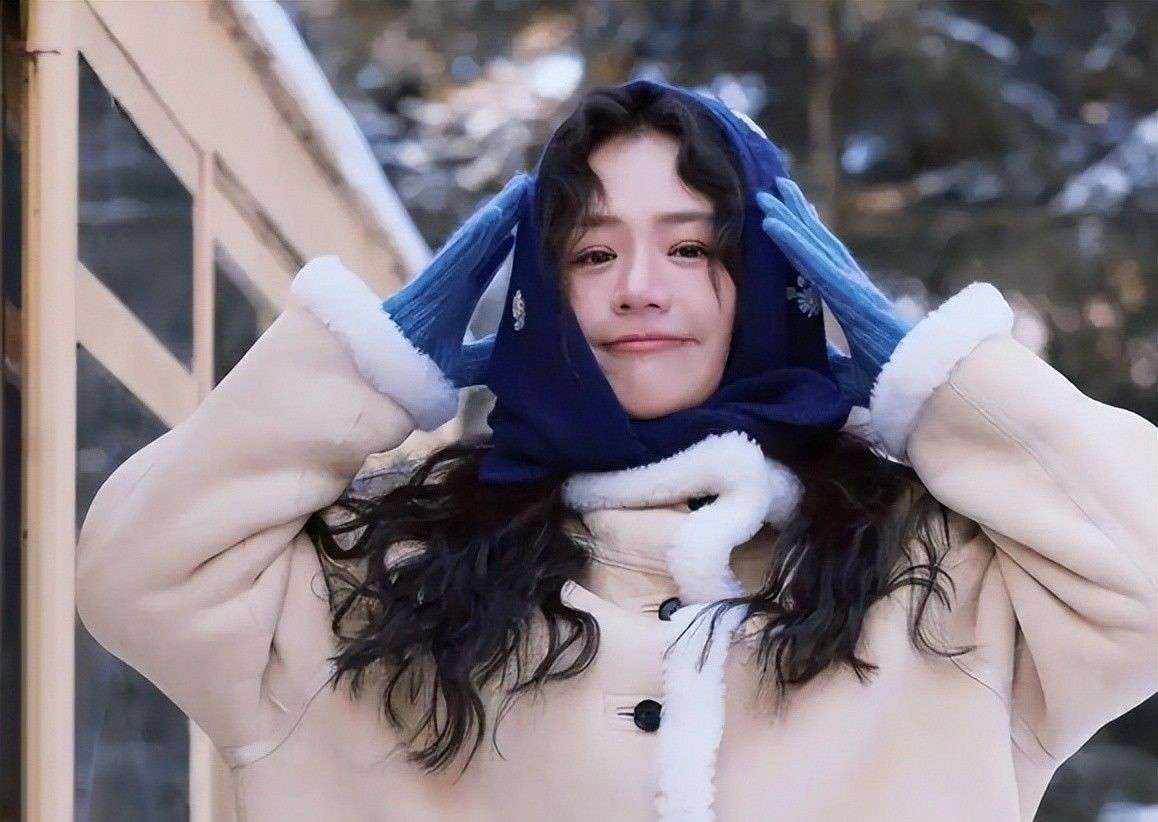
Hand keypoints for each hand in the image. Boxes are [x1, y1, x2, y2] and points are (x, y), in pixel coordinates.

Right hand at [382, 172, 530, 387]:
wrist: (378, 377)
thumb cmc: (413, 373)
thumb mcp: (463, 365)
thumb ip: (485, 355)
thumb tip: (517, 354)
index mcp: (453, 300)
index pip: (484, 265)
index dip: (504, 244)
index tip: (529, 226)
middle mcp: (447, 284)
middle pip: (482, 244)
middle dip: (505, 219)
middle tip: (527, 190)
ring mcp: (438, 280)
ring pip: (473, 240)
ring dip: (498, 214)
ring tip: (521, 188)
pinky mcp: (432, 282)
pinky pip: (460, 252)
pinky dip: (482, 232)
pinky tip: (501, 211)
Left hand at [756, 177, 915, 406]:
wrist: (921, 386)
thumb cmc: (893, 380)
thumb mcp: (846, 372)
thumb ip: (830, 359)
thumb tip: (809, 355)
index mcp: (851, 302)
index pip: (822, 264)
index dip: (806, 239)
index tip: (789, 218)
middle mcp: (851, 286)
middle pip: (818, 244)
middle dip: (796, 215)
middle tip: (772, 191)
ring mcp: (850, 286)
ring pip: (813, 244)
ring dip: (790, 217)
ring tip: (768, 194)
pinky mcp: (847, 292)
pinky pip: (813, 262)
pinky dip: (792, 240)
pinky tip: (772, 224)